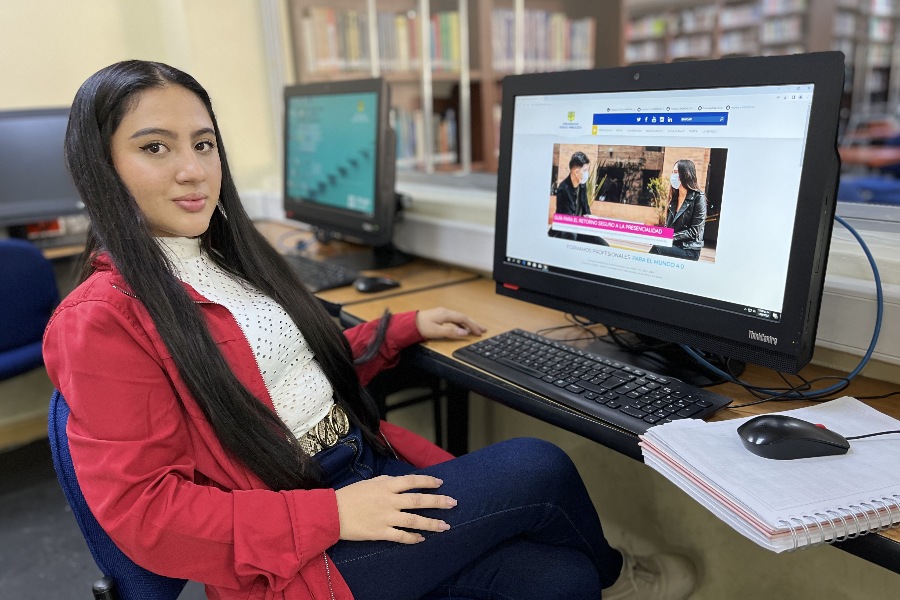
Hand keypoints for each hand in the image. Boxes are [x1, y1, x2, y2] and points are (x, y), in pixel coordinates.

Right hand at [334, 474, 456, 542]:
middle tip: (453, 503)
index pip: (412, 481)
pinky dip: (413, 538)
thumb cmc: (350, 495)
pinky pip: (401, 536)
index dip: (428, 481)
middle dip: (438, 502)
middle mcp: (389, 500)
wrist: (332, 513)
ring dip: (431, 523)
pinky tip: (422, 538)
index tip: (440, 483)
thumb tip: (404, 483)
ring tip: (445, 526)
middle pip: (418, 500)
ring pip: (414, 520)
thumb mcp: (370, 483)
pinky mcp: (380, 532)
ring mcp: (386, 517)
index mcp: (386, 486)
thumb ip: (387, 483)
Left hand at [415, 307, 485, 339]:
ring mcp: (443, 314)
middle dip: (474, 324)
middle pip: (463, 317)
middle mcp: (445, 312)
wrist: (409, 323)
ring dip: (468, 324)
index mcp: (446, 314)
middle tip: (483, 330)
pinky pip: (454, 319)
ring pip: (459, 318)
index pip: (464, 319)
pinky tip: (462, 329)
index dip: (473, 326)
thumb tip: (465, 333)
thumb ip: (451, 332)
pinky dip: (461, 324)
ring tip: (476, 330)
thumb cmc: (421, 327)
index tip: (479, 332)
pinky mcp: (440, 317)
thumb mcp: (437, 332)